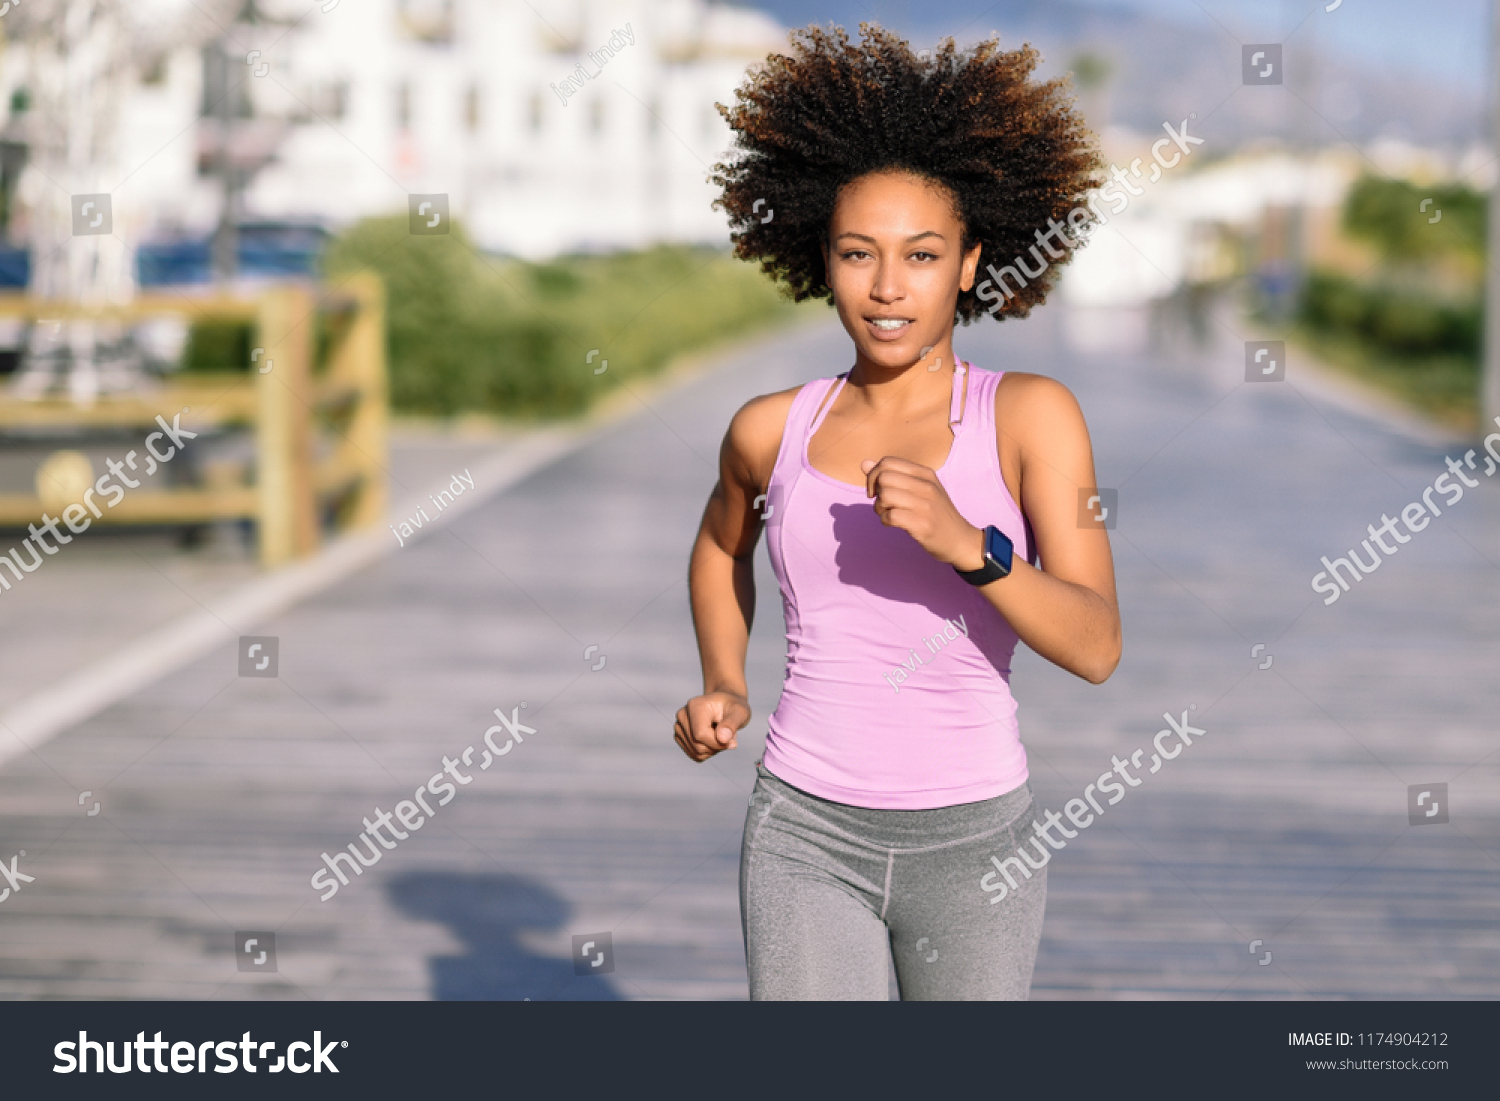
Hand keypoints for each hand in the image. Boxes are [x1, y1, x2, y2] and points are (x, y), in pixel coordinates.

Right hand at [673, 690, 750, 762]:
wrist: (726, 705)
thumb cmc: (733, 707)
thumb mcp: (740, 712)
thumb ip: (732, 724)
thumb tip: (722, 738)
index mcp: (695, 706)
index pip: (700, 735)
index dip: (718, 743)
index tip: (732, 740)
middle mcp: (683, 715)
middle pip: (698, 746)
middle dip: (717, 746)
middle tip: (729, 735)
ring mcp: (679, 726)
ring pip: (696, 752)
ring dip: (714, 749)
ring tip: (720, 734)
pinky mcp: (680, 736)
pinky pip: (695, 755)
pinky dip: (708, 752)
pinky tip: (714, 739)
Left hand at [860, 456, 982, 568]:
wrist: (960, 540)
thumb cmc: (936, 513)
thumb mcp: (920, 489)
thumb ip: (893, 475)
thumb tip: (864, 463)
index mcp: (925, 473)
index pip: (888, 462)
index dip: (874, 475)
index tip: (877, 490)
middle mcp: (926, 486)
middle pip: (883, 478)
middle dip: (876, 492)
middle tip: (883, 504)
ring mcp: (925, 505)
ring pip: (885, 495)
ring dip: (879, 507)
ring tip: (888, 514)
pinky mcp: (922, 524)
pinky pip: (890, 516)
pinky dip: (885, 520)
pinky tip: (893, 523)